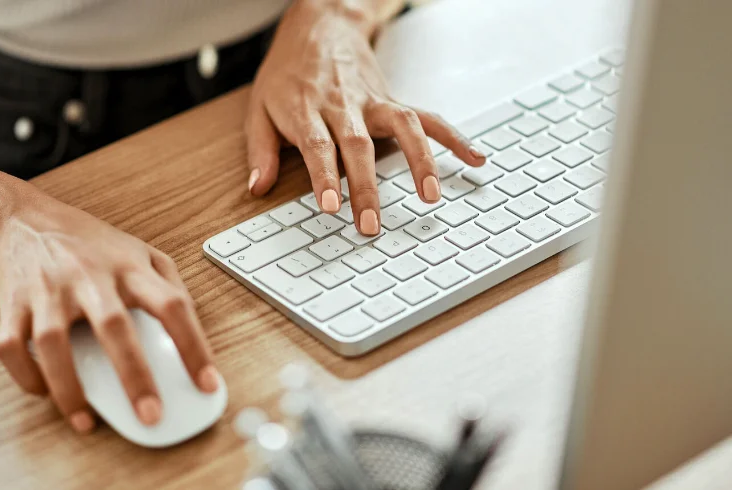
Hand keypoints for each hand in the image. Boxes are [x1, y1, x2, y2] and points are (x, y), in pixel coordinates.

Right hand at [0, 195, 217, 433]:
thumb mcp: (140, 250)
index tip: (207, 384)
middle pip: (115, 327)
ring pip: (54, 343)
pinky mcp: (13, 304)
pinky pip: (12, 346)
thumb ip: (170, 284)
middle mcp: (89, 277)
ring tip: (86, 422)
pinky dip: (25, 375)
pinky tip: (44, 392)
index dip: (194, 346)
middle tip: (150, 416)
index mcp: (129, 267)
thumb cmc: (89, 243)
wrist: (22, 219)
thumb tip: (192, 329)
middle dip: (134, 376)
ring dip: (69, 388)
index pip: (172, 305)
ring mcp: (47, 290)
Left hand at [246, 0, 486, 234]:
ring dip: (419, 161)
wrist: (319, 26)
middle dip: (366, 187)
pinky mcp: (393, 100)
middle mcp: (344, 106)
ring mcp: (373, 102)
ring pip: (402, 127)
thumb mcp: (259, 108)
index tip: (332, 207)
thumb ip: (261, 150)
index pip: (319, 146)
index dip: (325, 176)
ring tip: (431, 195)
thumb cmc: (287, 73)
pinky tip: (474, 158)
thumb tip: (258, 188)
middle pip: (359, 146)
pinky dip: (453, 137)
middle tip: (372, 224)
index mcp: (307, 110)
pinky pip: (427, 118)